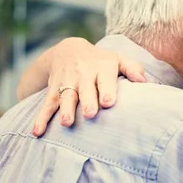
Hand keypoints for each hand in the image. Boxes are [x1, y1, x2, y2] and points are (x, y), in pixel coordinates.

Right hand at [31, 37, 145, 135]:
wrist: (67, 50)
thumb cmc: (101, 61)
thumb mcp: (117, 59)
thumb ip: (132, 68)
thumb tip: (145, 82)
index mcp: (102, 67)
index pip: (104, 78)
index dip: (106, 89)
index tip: (108, 102)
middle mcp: (83, 74)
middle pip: (84, 88)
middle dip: (86, 100)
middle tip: (89, 113)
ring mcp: (66, 83)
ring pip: (65, 96)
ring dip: (65, 109)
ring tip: (66, 123)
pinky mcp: (53, 91)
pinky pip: (46, 105)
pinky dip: (41, 118)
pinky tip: (37, 132)